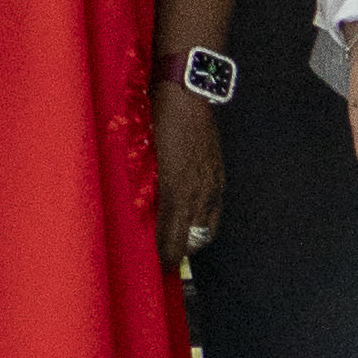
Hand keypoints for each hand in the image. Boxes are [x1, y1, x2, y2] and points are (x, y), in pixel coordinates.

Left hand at [150, 81, 227, 275]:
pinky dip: (203, 219)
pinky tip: (192, 214)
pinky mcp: (218, 175)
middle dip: (181, 252)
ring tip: (178, 240)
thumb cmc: (157, 121)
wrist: (186, 92)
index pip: (173, 242)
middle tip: (166, 256)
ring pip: (206, 228)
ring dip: (193, 237)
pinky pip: (214, 210)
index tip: (156, 265)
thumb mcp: (143, 157)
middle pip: (194, 241)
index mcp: (176, 194)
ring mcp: (212, 185)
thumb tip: (139, 212)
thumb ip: (144, 187)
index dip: (165, 258)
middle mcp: (198, 194)